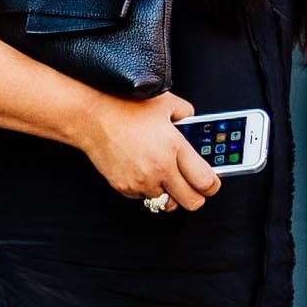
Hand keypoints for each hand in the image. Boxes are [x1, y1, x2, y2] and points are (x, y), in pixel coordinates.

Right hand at [79, 92, 218, 211]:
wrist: (93, 119)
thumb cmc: (127, 108)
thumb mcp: (167, 103)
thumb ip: (187, 114)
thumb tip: (193, 123)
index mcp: (176, 149)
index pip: (205, 182)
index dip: (213, 185)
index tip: (211, 183)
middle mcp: (160, 169)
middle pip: (191, 202)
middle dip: (196, 197)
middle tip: (194, 187)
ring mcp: (141, 181)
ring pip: (166, 202)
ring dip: (169, 193)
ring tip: (165, 177)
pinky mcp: (124, 187)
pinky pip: (143, 197)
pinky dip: (147, 188)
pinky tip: (143, 171)